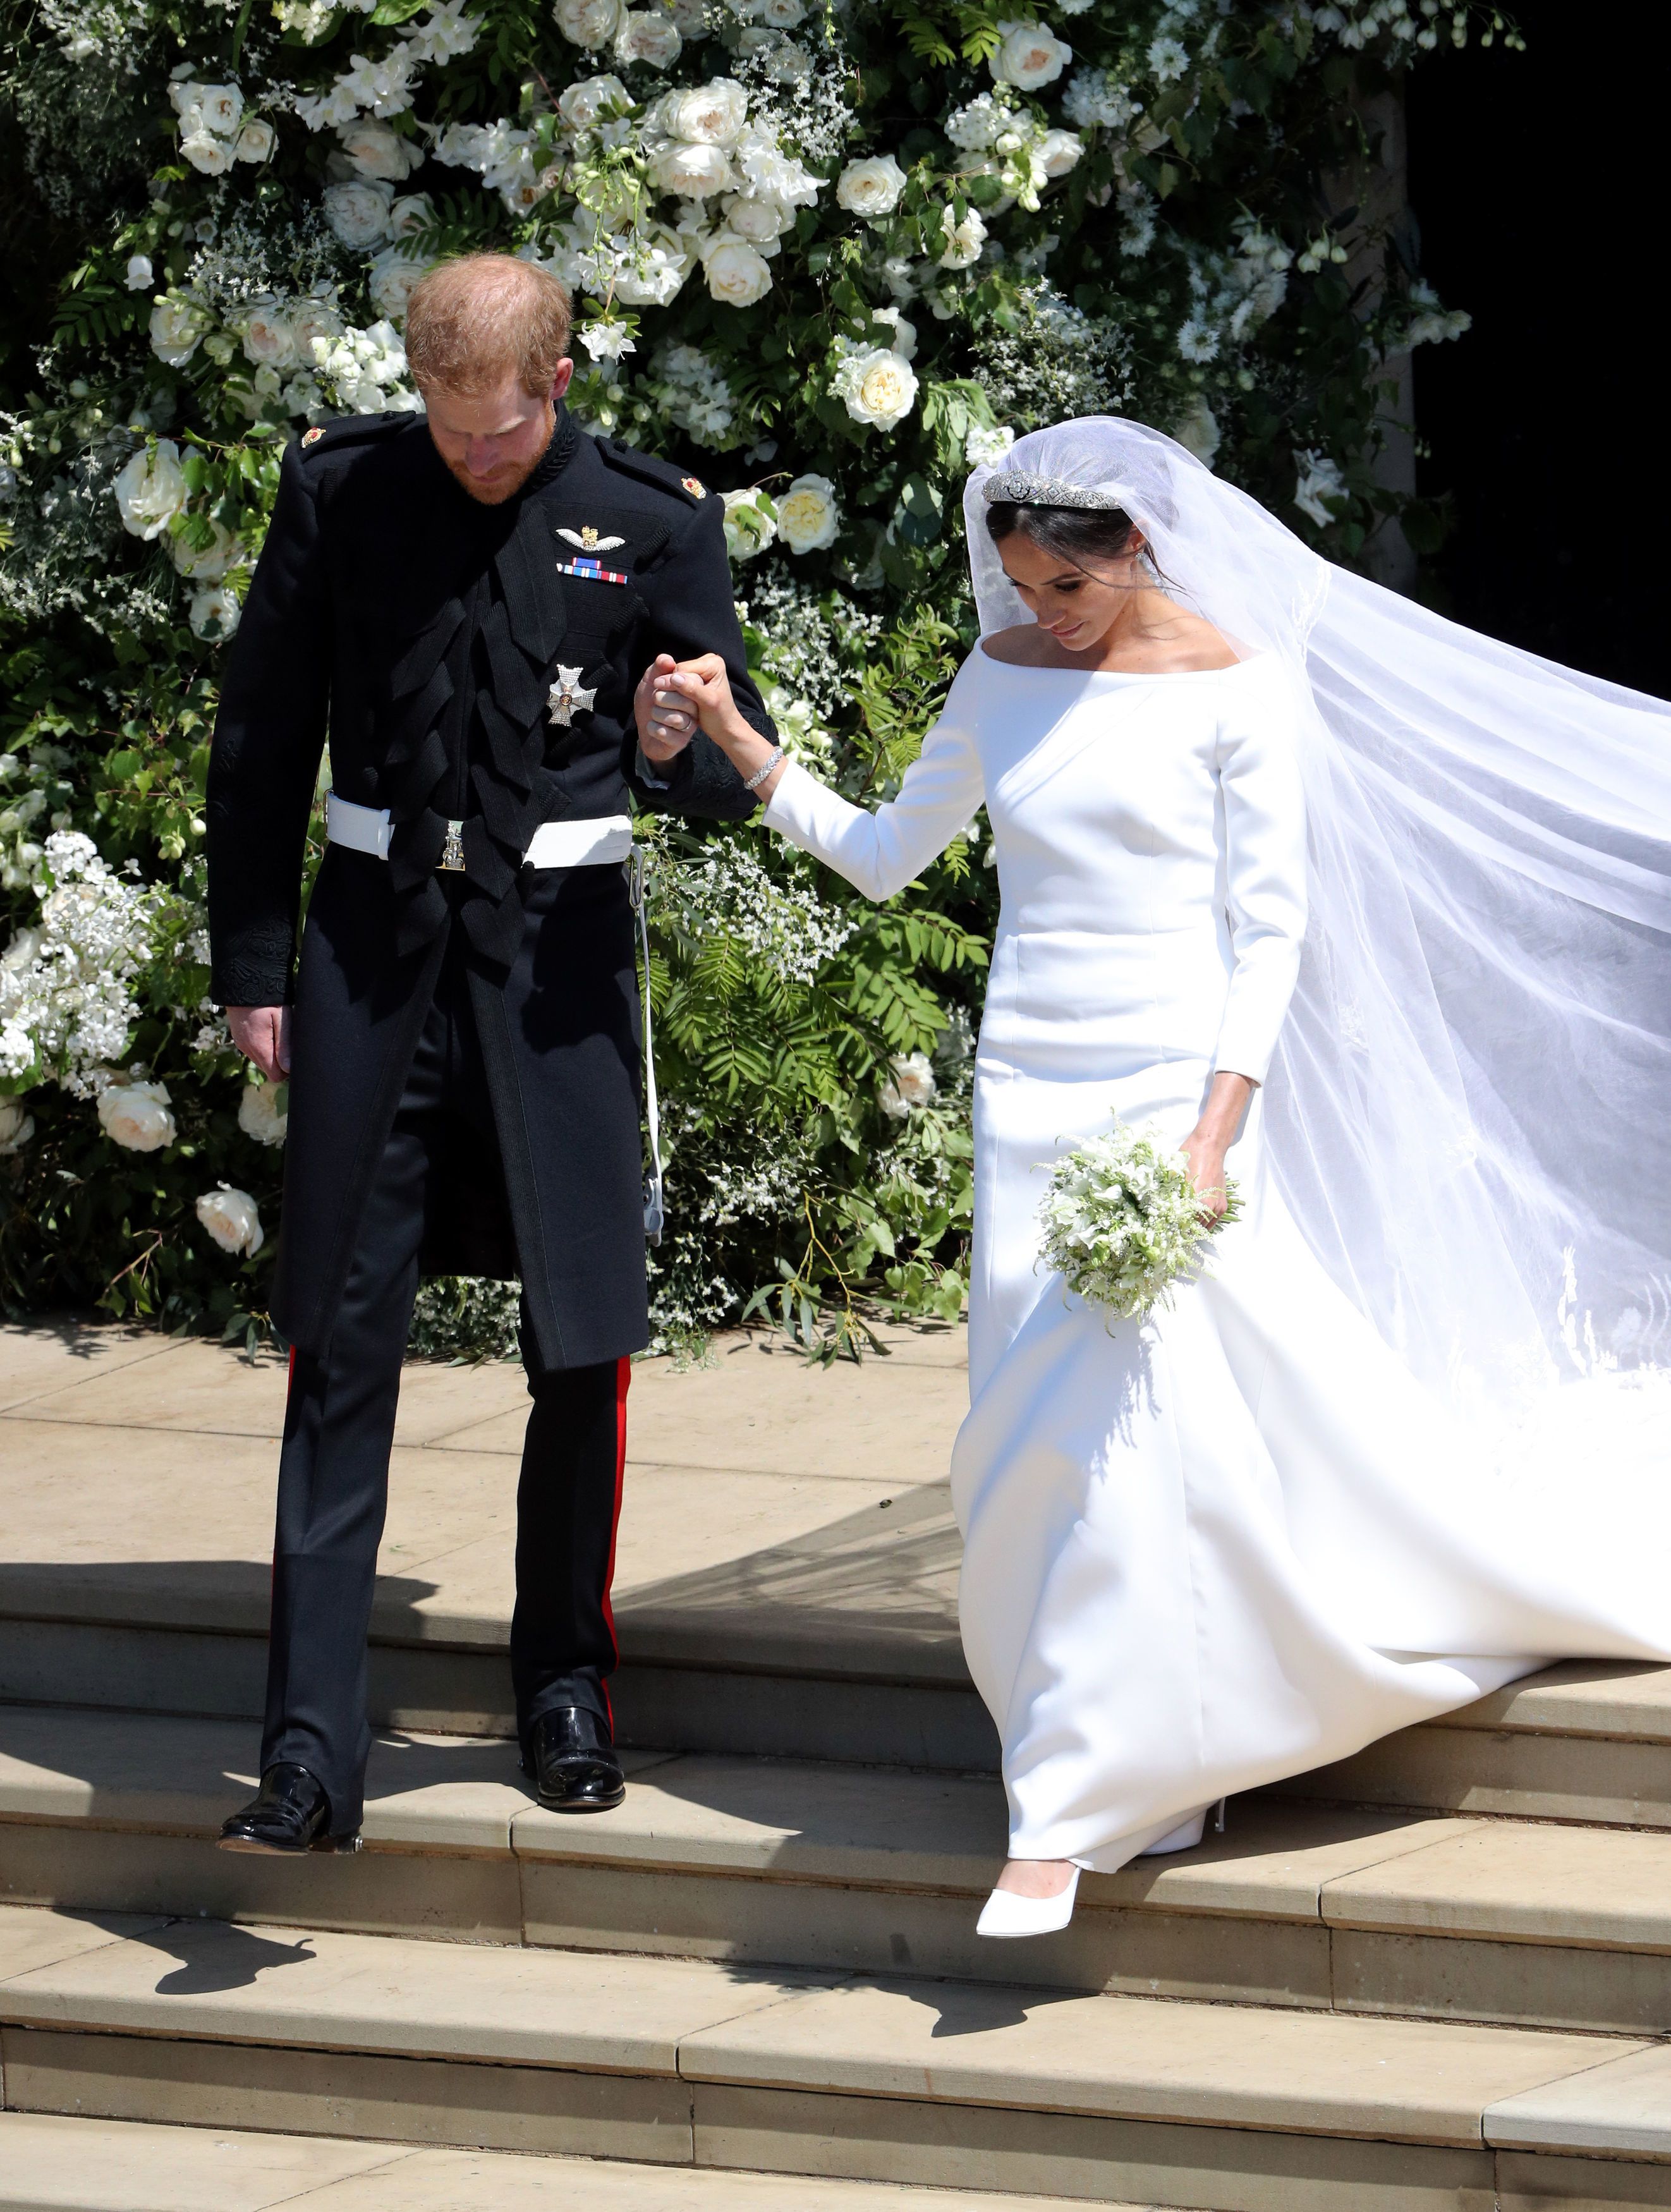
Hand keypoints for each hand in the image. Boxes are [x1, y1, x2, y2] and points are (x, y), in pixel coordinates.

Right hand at [228, 1005, 290, 1082]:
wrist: (243, 979)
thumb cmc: (267, 998)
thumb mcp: (282, 1019)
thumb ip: (285, 1045)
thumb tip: (289, 1069)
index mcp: (258, 1046)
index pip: (275, 1075)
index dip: (288, 1070)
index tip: (295, 1055)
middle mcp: (246, 1048)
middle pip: (268, 1069)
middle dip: (280, 1062)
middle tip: (289, 1040)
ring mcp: (241, 1043)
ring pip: (261, 1060)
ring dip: (271, 1053)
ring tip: (279, 1031)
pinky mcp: (238, 1037)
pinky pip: (253, 1050)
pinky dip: (263, 1046)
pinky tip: (269, 1029)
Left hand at [635, 652, 696, 766]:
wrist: (644, 729)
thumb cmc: (650, 703)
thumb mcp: (651, 681)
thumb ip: (658, 668)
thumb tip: (668, 659)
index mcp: (691, 691)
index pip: (687, 682)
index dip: (667, 681)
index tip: (657, 683)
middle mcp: (695, 709)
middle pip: (683, 701)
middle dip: (660, 699)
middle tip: (656, 701)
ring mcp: (690, 726)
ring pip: (676, 719)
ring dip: (656, 715)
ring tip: (655, 715)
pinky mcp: (681, 741)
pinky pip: (666, 733)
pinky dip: (653, 728)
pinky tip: (654, 728)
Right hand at [655, 651, 751, 746]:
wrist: (724, 727)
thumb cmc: (719, 717)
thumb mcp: (708, 703)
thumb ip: (692, 689)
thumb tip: (674, 678)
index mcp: (713, 663)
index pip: (682, 669)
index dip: (672, 683)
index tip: (665, 698)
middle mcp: (707, 661)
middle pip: (678, 671)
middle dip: (671, 686)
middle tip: (664, 701)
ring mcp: (700, 669)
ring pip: (675, 677)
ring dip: (671, 691)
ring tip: (671, 703)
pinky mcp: (694, 678)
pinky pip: (677, 683)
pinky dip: (674, 693)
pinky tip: (674, 703)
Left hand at [1180, 1070, 1254, 1221]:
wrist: (1210, 1147)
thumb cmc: (1190, 1159)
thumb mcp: (1175, 1177)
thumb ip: (1171, 1196)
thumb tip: (1162, 1210)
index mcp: (1196, 1202)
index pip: (1182, 1224)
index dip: (1173, 1229)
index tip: (1165, 1232)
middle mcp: (1209, 1207)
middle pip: (1193, 1228)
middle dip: (1182, 1230)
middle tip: (1171, 1233)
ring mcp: (1218, 1206)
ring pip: (1204, 1227)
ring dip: (1193, 1228)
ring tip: (1182, 1229)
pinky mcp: (1223, 1203)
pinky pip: (1213, 1221)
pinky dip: (1203, 1223)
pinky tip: (1194, 1222)